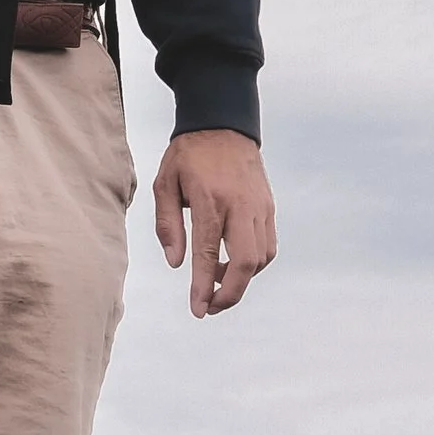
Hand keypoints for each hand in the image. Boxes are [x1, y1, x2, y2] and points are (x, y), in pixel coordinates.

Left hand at [153, 130, 276, 319]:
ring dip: (241, 280)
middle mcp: (239, 206)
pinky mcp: (269, 208)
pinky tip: (234, 263)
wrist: (224, 124)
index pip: (208, 253)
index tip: (198, 310)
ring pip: (261, 259)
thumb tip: (176, 263)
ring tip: (217, 281)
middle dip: (230, 294)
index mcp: (209, 200)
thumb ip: (167, 225)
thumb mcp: (164, 183)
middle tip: (211, 307)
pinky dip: (254, 264)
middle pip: (246, 263)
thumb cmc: (188, 155)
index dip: (203, 287)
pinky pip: (268, 246)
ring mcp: (259, 207)